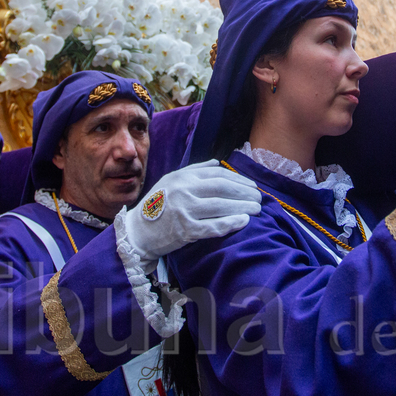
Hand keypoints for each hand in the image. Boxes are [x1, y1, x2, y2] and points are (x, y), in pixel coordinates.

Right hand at [116, 160, 262, 271]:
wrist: (137, 232)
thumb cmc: (157, 206)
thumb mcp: (171, 181)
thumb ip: (194, 170)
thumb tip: (217, 163)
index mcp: (182, 178)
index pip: (217, 175)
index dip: (238, 179)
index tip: (252, 186)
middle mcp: (184, 191)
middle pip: (222, 188)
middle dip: (244, 192)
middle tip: (259, 198)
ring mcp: (184, 210)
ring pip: (220, 206)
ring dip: (242, 207)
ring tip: (256, 209)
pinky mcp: (184, 230)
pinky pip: (212, 226)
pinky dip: (230, 223)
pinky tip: (243, 222)